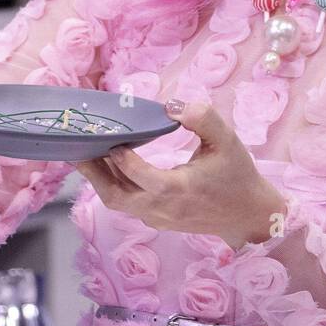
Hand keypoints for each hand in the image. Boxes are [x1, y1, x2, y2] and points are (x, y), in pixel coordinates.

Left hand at [72, 100, 287, 250]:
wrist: (248, 214)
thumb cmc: (237, 175)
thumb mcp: (227, 141)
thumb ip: (202, 118)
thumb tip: (171, 105)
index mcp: (177, 190)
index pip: (139, 175)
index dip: (122, 157)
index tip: (113, 137)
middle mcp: (162, 209)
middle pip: (115, 196)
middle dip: (94, 172)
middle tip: (77, 148)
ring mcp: (158, 218)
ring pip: (118, 203)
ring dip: (101, 180)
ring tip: (88, 154)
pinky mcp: (158, 220)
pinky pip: (128, 205)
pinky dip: (115, 186)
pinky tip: (112, 166)